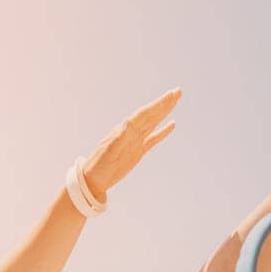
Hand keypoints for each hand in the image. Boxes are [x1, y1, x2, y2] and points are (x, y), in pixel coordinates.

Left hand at [81, 87, 180, 201]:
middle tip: (178, 91)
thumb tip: (128, 121)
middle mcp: (131, 132)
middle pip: (151, 114)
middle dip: (164, 103)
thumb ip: (120, 137)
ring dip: (164, 112)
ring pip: (153, 123)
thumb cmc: (98, 165)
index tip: (170, 95)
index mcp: (125, 130)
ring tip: (175, 101)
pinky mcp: (138, 152)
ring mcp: (135, 141)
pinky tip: (171, 125)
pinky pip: (153, 139)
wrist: (93, 179)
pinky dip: (162, 132)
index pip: (145, 113)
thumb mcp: (108, 151)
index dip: (158, 104)